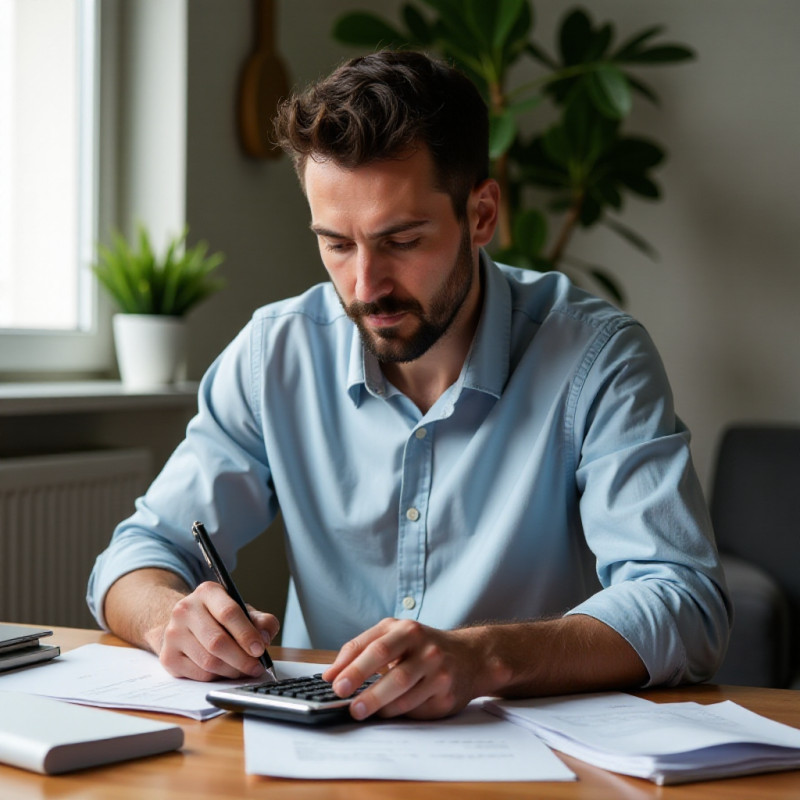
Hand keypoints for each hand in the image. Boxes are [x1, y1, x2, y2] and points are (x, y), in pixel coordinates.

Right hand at [157, 581, 279, 680]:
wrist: (186, 624)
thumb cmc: (219, 618)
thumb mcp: (243, 611)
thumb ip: (261, 621)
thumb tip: (265, 637)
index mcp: (207, 592)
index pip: (228, 613)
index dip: (247, 634)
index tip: (260, 649)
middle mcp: (185, 609)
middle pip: (217, 641)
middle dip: (241, 658)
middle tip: (256, 667)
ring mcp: (173, 633)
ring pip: (208, 661)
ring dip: (232, 671)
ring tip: (244, 670)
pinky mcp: (168, 656)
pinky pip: (198, 674)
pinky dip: (217, 677)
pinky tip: (226, 672)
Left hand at [322, 618, 487, 720]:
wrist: (469, 656)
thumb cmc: (421, 646)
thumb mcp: (394, 634)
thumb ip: (361, 649)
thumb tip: (331, 674)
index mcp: (407, 630)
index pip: (374, 648)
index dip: (351, 667)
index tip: (333, 683)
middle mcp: (426, 649)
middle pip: (392, 672)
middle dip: (366, 690)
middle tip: (346, 702)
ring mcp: (439, 672)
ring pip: (404, 694)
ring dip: (379, 706)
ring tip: (360, 711)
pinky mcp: (446, 695)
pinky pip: (417, 708)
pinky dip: (397, 712)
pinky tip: (386, 712)